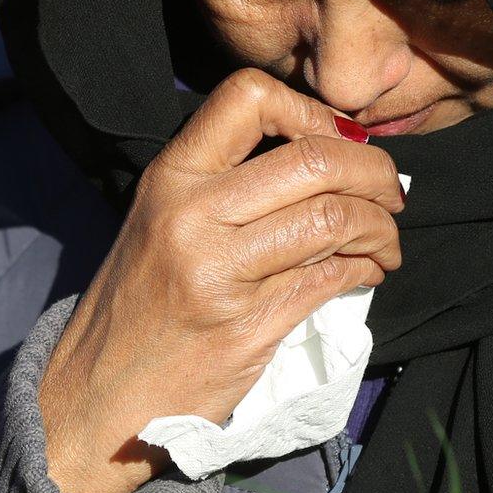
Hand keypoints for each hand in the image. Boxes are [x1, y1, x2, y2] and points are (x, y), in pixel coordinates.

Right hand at [36, 69, 405, 492]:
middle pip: (314, 160)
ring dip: (381, 227)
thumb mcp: (159, 222)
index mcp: (170, 177)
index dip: (312, 110)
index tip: (340, 141)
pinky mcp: (247, 327)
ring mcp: (220, 273)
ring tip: (386, 241)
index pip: (249, 97)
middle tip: (393, 192)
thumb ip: (224, 184)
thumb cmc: (138, 307)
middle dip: (375, 173)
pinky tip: (369, 270)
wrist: (99, 395)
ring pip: (334, 219)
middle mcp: (192, 215)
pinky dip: (366, 268)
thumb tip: (328, 155)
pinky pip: (331, 278)